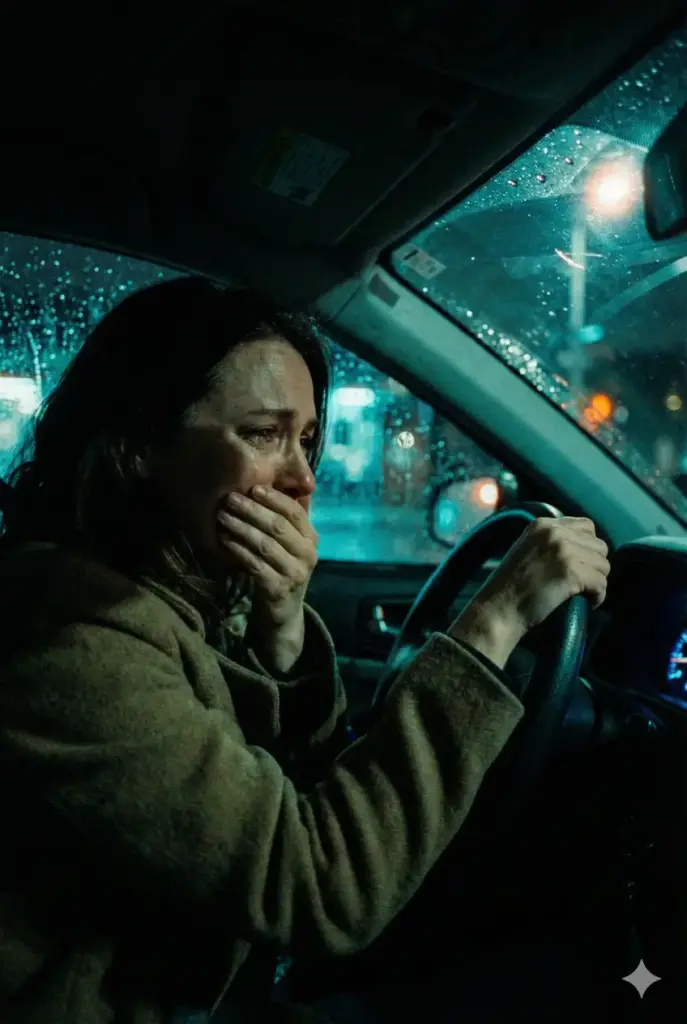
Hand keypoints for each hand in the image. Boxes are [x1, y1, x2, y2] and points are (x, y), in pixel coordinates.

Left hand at [217, 486, 318, 671]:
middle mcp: (308, 554)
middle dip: (252, 510)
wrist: (283, 612)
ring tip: (222, 517)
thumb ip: (285, 520)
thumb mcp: (290, 545)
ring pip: (265, 544)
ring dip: (241, 528)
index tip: (253, 488)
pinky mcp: (278, 588)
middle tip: (230, 499)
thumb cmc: (283, 569)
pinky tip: (225, 540)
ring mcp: (295, 573)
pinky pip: (255, 564)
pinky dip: (238, 550)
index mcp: (312, 539)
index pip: (295, 512)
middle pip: (278, 526)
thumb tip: (270, 484)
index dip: (274, 498)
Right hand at [450, 517, 609, 668]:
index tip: (580, 565)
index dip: (588, 548)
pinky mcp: (571, 572)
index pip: (587, 526)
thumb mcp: (528, 549)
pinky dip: (597, 597)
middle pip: (600, 546)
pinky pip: (601, 584)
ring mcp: (564, 551)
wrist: (498, 608)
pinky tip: (586, 603)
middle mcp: (555, 532)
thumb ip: (552, 542)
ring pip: (604, 566)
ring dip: (597, 582)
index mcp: (543, 524)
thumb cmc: (510, 586)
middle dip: (594, 566)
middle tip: (582, 582)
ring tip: (582, 594)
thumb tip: (584, 548)